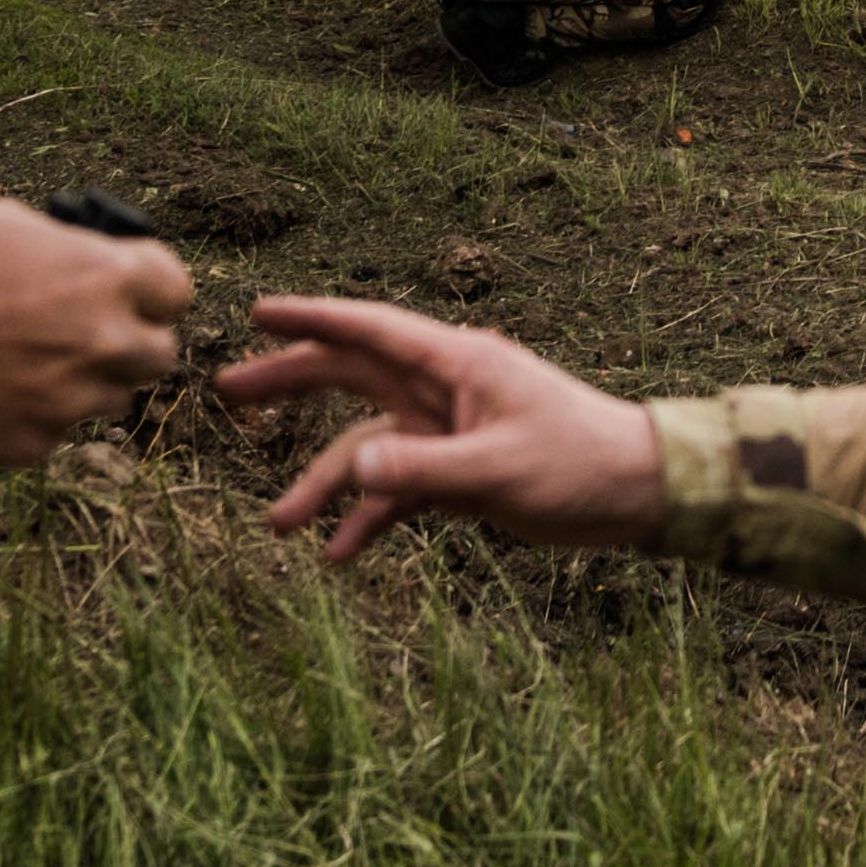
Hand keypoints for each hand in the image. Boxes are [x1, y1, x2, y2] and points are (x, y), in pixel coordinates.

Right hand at [0, 199, 196, 464]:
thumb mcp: (9, 224)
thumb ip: (62, 248)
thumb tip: (78, 257)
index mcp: (106, 277)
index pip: (174, 289)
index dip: (151, 291)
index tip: (131, 293)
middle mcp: (104, 341)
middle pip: (160, 355)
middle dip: (132, 345)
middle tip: (92, 337)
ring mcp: (72, 400)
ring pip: (112, 400)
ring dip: (85, 385)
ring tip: (31, 366)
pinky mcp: (34, 443)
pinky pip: (53, 434)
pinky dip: (33, 419)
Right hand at [223, 296, 664, 560]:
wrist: (637, 494)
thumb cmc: (580, 464)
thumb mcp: (498, 470)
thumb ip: (423, 469)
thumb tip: (355, 467)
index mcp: (457, 364)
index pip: (370, 330)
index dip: (311, 318)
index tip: (258, 311)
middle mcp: (444, 390)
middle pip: (352, 377)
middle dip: (291, 383)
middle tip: (228, 391)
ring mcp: (448, 431)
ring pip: (369, 448)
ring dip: (324, 484)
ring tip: (277, 525)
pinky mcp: (459, 473)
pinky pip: (399, 491)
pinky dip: (370, 520)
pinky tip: (338, 555)